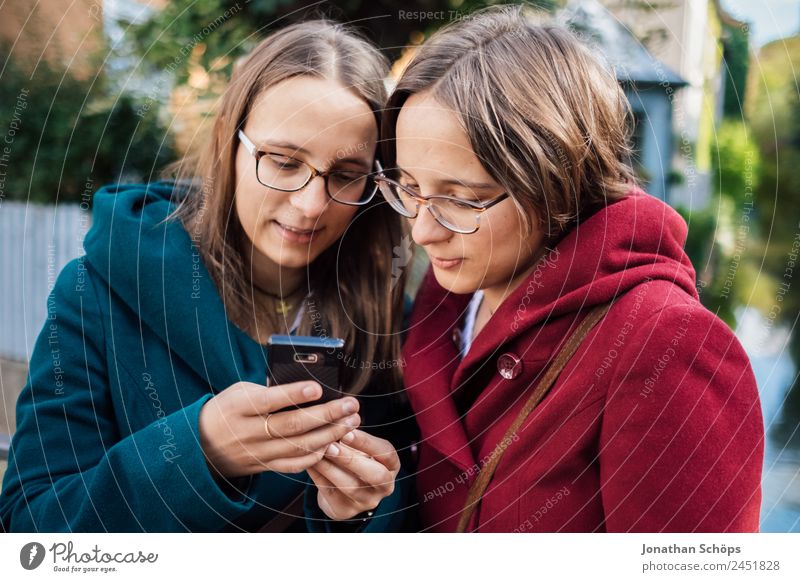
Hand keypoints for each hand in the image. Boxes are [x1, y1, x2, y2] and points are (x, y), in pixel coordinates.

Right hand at [198, 381, 359, 477]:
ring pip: (299, 447)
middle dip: (327, 415)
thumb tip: (310, 384)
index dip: (294, 395)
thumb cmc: (230, 408)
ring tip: (351, 421)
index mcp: (240, 408)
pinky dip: (317, 454)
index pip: (269, 401)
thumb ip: (270, 388)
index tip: (318, 388)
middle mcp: (249, 432)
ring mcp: (258, 453)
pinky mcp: (266, 466)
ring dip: (330, 435)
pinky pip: (296, 464)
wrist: (202, 444)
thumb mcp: (240, 391)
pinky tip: (334, 442)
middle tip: (351, 405)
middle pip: (293, 426)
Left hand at [307, 429, 400, 520]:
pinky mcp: (345, 510)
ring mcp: (366, 501)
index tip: (348, 431)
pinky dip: (319, 476)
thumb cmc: (355, 459)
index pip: (386, 453)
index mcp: (391, 465)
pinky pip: (331, 494)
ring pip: (351, 487)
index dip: (367, 443)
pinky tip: (309, 463)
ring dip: (332, 468)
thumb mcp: (361, 447)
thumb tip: (338, 415)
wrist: (345, 490)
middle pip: (374, 475)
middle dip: (352, 459)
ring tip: (318, 452)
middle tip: (332, 445)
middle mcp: (384, 486)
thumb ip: (353, 434)